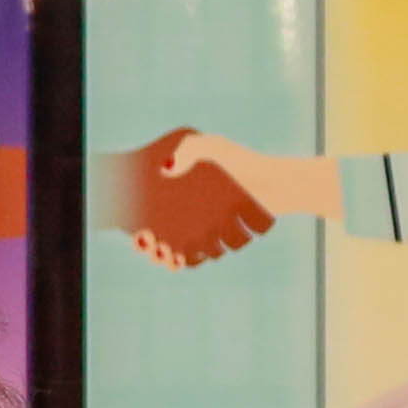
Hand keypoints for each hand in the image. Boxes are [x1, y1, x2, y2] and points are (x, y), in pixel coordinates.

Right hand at [114, 129, 277, 269]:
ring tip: (165, 252)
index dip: (133, 219)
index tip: (132, 223)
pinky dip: (187, 261)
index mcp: (175, 193)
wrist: (276, 184)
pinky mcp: (214, 245)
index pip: (144, 211)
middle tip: (146, 241)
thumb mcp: (212, 146)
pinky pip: (195, 259)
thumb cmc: (242, 163)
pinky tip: (181, 260)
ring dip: (163, 257)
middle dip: (144, 245)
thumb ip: (189, 149)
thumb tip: (165, 169)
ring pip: (172, 252)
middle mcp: (183, 216)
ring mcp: (198, 232)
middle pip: (153, 237)